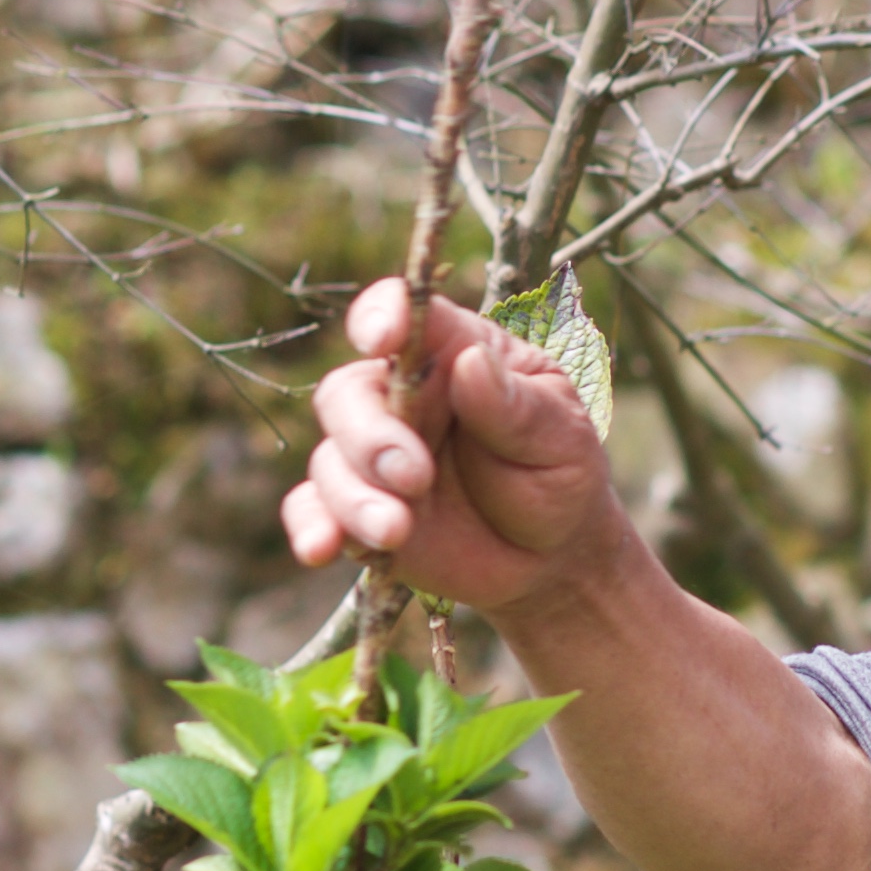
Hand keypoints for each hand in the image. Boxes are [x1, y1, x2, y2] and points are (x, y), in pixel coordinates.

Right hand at [283, 279, 631, 621]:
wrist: (552, 558)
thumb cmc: (559, 474)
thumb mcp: (559, 437)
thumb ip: (516, 407)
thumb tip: (471, 363)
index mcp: (451, 354)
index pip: (403, 312)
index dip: (381, 315)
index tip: (380, 341)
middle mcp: (399, 398)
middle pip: (347, 393)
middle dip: (368, 436)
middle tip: (414, 478)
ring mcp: (372, 457)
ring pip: (329, 459)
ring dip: (352, 497)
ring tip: (397, 532)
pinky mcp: (357, 511)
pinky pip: (312, 510)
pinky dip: (311, 527)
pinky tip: (322, 549)